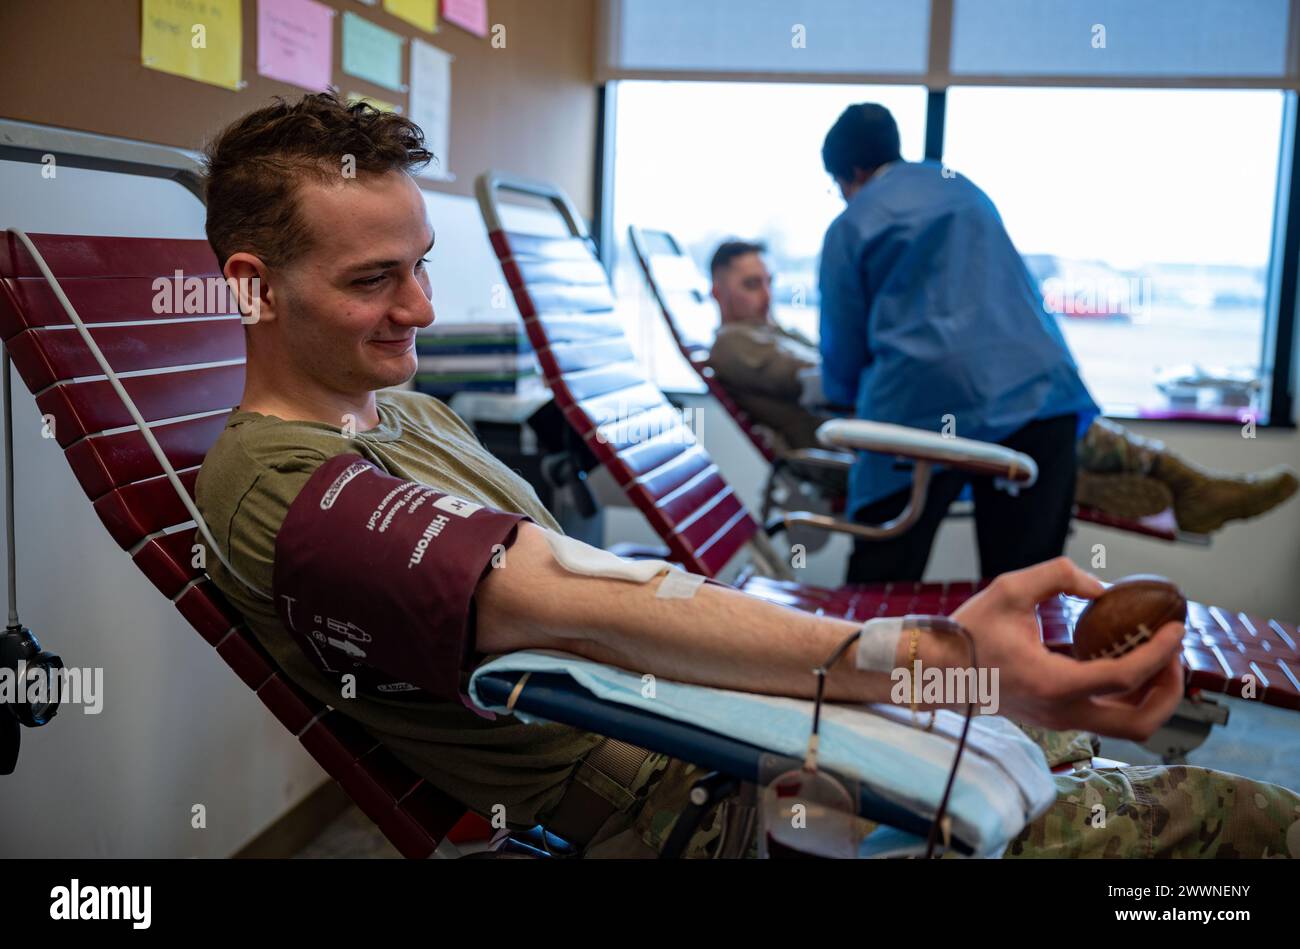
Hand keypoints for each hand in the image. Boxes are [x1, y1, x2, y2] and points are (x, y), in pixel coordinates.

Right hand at [945, 557, 1184, 740]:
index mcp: (1053, 684)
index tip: (1176, 627)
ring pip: (1130, 726)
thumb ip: (1058, 576)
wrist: (936, 670)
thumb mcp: (1009, 589)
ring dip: (1154, 694)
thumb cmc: (969, 631)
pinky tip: (1126, 658)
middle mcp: (1063, 712)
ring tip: (1156, 655)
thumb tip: (1101, 589)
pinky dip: (1130, 693)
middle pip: (1141, 722)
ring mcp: (1060, 720)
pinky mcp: (1057, 718)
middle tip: (1172, 651)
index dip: (1160, 652)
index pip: (1125, 677)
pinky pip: (1110, 715)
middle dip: (1169, 688)